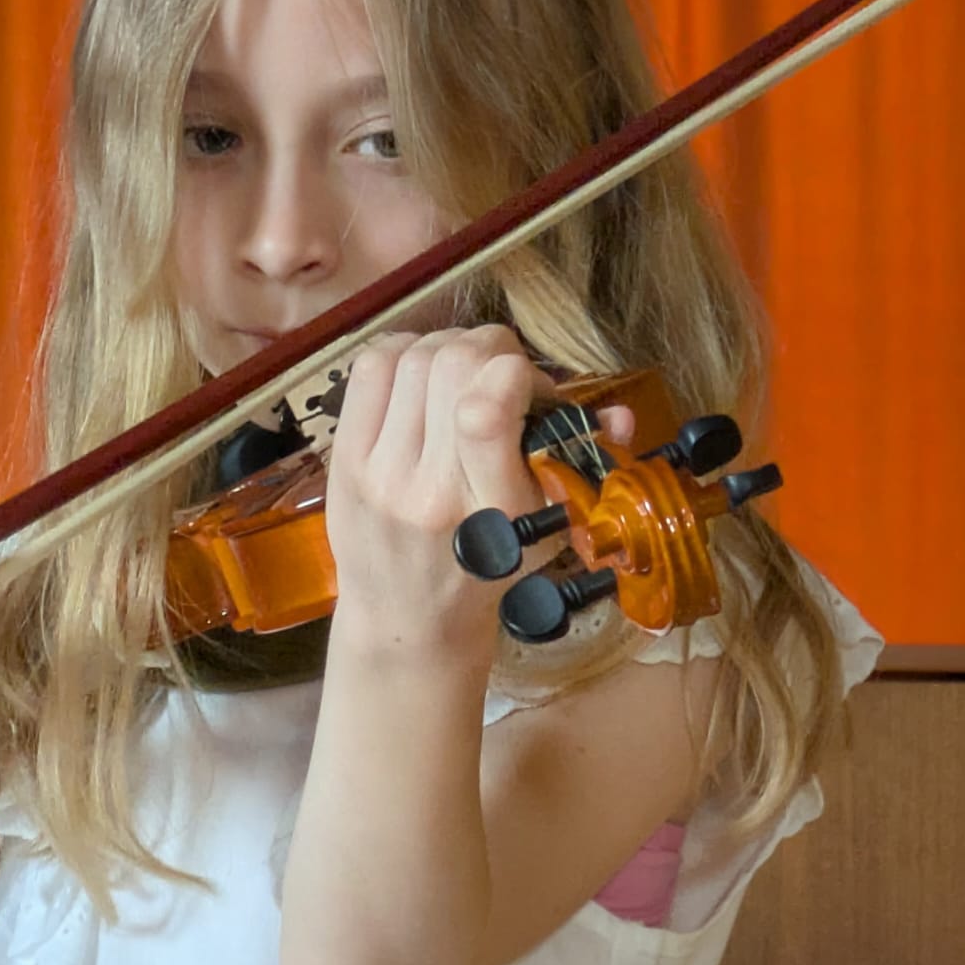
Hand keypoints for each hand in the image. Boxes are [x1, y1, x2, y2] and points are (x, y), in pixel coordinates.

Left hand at [324, 326, 631, 658]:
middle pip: (451, 363)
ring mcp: (378, 472)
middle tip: (499, 369)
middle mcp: (428, 489)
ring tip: (463, 370)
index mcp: (488, 509)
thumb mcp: (544, 527)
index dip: (515, 369)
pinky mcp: (343, 460)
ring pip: (411, 357)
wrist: (407, 619)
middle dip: (486, 346)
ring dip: (446, 345)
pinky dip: (401, 352)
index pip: (488, 405)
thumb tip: (620, 414)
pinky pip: (369, 368)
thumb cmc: (486, 570)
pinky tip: (420, 373)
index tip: (527, 385)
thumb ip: (581, 462)